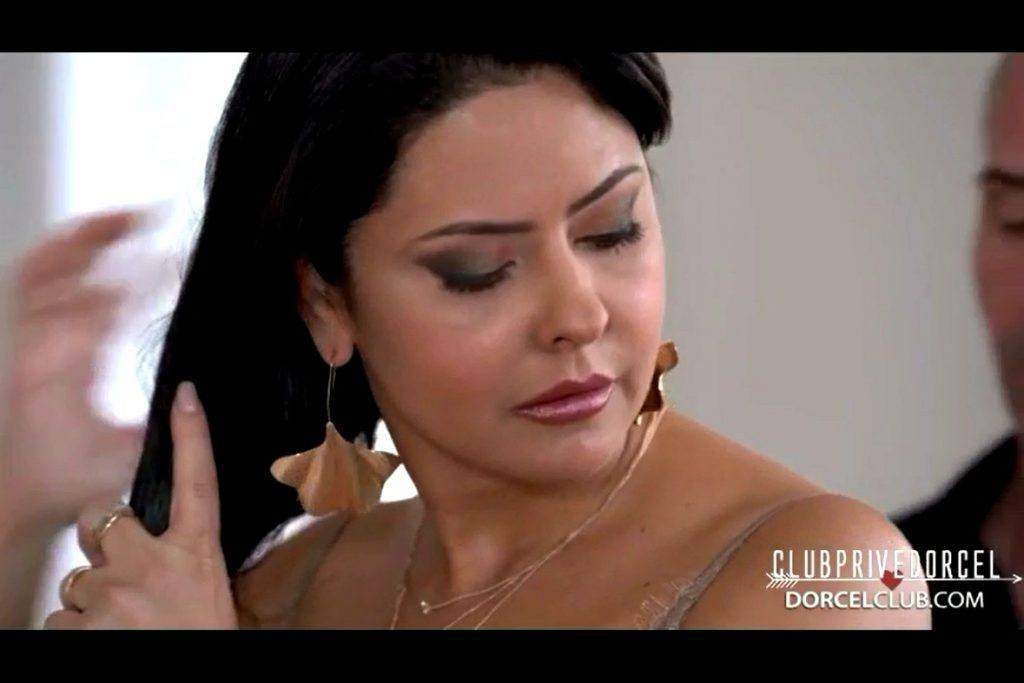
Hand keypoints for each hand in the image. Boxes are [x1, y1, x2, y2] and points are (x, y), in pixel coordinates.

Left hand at [0, 210, 148, 534]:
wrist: (16, 492)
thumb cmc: (66, 479)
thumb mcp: (125, 459)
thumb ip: (164, 425)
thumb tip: (196, 389)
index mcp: (64, 372)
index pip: (103, 307)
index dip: (141, 279)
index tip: (175, 262)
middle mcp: (37, 348)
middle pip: (62, 270)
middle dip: (106, 234)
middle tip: (150, 215)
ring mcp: (24, 341)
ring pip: (42, 268)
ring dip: (81, 237)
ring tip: (121, 216)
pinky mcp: (22, 341)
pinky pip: (31, 283)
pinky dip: (57, 255)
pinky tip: (87, 246)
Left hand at [43, 381, 237, 628]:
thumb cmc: (201, 638)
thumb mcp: (205, 596)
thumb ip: (176, 564)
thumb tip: (134, 546)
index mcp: (198, 554)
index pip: (198, 482)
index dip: (192, 435)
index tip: (185, 394)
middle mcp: (155, 563)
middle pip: (100, 519)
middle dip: (98, 539)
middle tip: (117, 574)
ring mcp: (115, 594)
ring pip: (75, 580)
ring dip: (89, 603)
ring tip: (123, 630)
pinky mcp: (82, 625)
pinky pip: (59, 618)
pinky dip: (75, 633)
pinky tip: (106, 644)